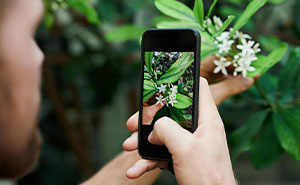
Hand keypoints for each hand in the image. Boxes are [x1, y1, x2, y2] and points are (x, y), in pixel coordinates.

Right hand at [123, 55, 257, 178]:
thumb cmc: (207, 177)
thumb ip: (166, 129)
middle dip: (149, 117)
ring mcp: (189, 143)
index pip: (198, 88)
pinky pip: (162, 153)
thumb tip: (154, 129)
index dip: (183, 79)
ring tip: (128, 147)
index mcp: (206, 119)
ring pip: (162, 133)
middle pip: (171, 112)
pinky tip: (135, 169)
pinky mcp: (182, 157)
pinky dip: (148, 160)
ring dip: (144, 140)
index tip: (164, 78)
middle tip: (133, 123)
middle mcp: (198, 128)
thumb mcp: (184, 148)